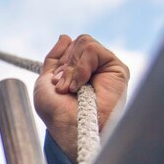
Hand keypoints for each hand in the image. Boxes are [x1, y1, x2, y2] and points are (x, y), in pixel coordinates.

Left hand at [33, 34, 128, 162]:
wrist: (71, 127)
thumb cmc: (57, 112)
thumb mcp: (46, 81)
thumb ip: (54, 58)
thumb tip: (65, 36)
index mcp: (78, 69)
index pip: (68, 45)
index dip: (59, 61)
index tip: (56, 83)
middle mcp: (94, 67)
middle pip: (76, 42)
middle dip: (65, 65)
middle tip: (63, 88)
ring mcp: (105, 67)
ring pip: (84, 42)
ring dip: (72, 68)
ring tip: (72, 88)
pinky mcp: (117, 69)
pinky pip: (93, 49)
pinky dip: (82, 66)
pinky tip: (82, 86)